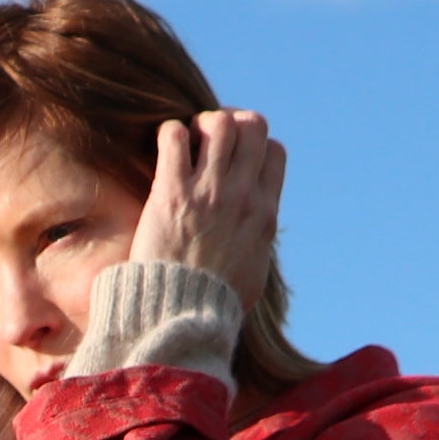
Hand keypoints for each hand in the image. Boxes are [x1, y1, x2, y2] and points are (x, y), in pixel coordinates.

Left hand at [129, 110, 281, 295]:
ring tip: (187, 143)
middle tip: (208, 141)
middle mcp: (243, 196)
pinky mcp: (172, 193)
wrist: (182, 317)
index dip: (255, 145)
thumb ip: (259, 238)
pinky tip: (164, 151)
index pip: (275, 150)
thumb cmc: (214, 301)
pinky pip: (175, 135)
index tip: (234, 157)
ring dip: (201, 124)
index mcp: (265, 213)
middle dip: (231, 123)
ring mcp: (209, 192)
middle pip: (252, 125)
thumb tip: (259, 229)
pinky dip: (170, 133)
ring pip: (219, 122)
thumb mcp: (254, 269)